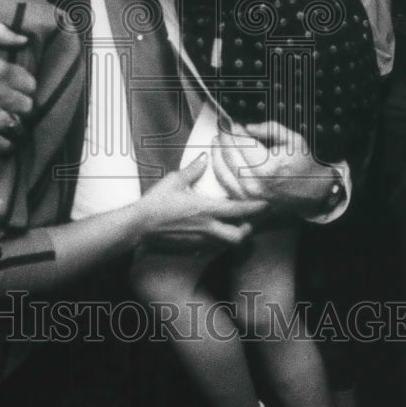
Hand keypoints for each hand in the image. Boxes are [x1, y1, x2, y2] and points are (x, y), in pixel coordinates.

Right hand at [0, 14, 35, 149]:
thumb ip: (0, 31)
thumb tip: (24, 41)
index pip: (30, 85)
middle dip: (22, 104)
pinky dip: (3, 144)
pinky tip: (5, 142)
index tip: (19, 87)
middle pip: (26, 107)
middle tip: (14, 104)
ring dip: (13, 122)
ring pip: (13, 125)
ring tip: (9, 121)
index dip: (26, 86)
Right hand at [138, 153, 266, 246]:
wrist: (138, 227)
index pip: (238, 210)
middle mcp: (206, 228)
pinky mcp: (191, 248)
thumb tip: (204, 158)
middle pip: (238, 236)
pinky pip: (212, 247)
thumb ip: (193, 170)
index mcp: (205, 209)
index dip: (255, 207)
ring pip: (226, 244)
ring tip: (235, 226)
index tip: (266, 203)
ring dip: (234, 236)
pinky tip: (213, 232)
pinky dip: (218, 241)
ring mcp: (200, 241)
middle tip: (250, 220)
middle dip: (248, 230)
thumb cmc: (155, 203)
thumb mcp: (174, 180)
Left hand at [211, 121, 340, 217]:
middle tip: (222, 125)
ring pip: (222, 169)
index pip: (242, 142)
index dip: (235, 129)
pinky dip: (219, 168)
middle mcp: (254, 183)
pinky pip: (224, 183)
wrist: (312, 193)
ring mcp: (247, 195)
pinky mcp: (245, 201)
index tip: (232, 121)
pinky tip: (218, 157)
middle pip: (229, 154)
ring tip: (217, 138)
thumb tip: (246, 127)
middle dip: (224, 137)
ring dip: (217, 151)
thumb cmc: (303, 165)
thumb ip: (269, 129)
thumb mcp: (293, 140)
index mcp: (267, 167)